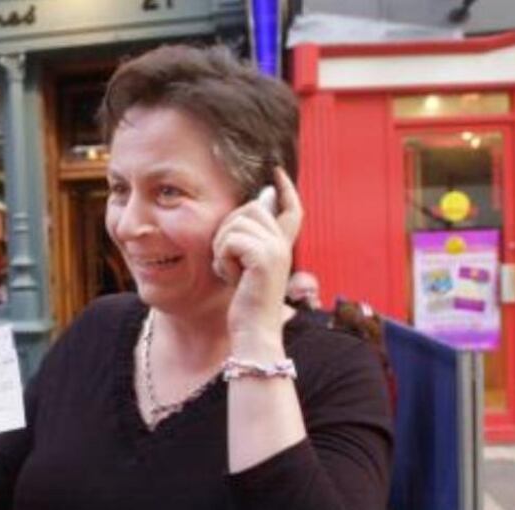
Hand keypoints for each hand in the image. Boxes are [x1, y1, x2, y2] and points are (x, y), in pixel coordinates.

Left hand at [211, 167, 302, 355]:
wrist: (253, 333)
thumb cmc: (245, 305)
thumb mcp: (245, 267)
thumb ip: (247, 240)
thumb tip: (256, 204)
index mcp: (283, 247)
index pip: (292, 209)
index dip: (286, 189)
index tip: (277, 172)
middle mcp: (284, 245)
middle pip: (250, 209)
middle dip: (229, 230)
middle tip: (229, 261)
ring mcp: (277, 250)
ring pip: (236, 223)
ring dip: (222, 247)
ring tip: (231, 272)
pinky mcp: (265, 257)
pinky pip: (230, 241)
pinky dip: (222, 259)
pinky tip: (232, 278)